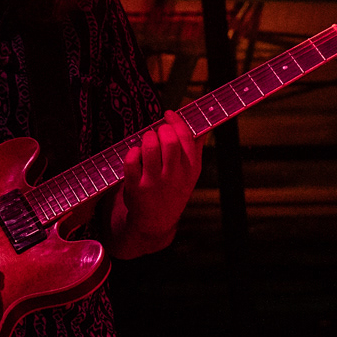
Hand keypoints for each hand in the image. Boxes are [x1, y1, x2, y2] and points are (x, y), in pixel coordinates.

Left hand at [108, 110, 204, 256]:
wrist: (156, 222)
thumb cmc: (173, 191)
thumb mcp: (190, 173)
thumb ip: (196, 148)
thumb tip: (204, 124)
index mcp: (191, 169)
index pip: (187, 138)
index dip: (176, 121)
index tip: (168, 114)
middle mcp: (175, 176)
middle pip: (169, 140)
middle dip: (161, 130)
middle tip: (157, 133)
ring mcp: (155, 183)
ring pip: (150, 147)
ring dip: (146, 138)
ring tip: (146, 142)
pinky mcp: (136, 188)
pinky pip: (132, 160)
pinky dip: (132, 152)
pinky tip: (136, 154)